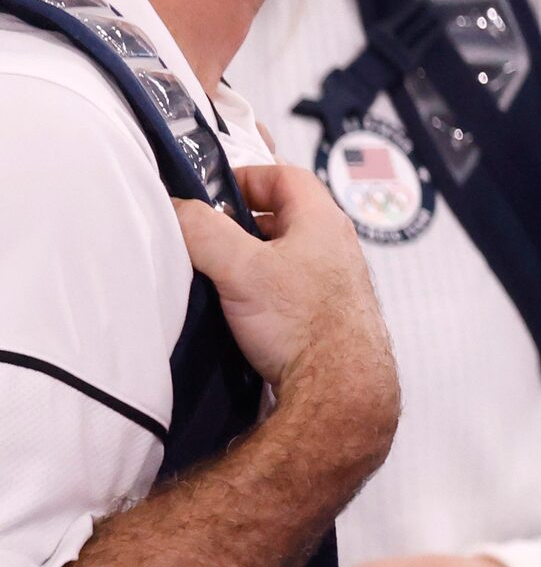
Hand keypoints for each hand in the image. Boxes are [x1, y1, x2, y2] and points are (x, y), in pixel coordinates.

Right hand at [173, 163, 399, 478]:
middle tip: (208, 233)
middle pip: (281, 215)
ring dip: (249, 258)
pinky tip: (239, 307)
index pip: (284, 175)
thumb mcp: (239, 267)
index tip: (213, 192)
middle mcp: (335, 249)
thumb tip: (175, 207)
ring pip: (281, 254)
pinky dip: (261, 289)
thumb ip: (201, 229)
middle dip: (240, 221)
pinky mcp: (325, 315)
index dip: (245, 176)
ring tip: (219, 272)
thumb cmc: (309, 330)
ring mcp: (334, 283)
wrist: (339, 391)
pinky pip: (286, 288)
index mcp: (324, 222)